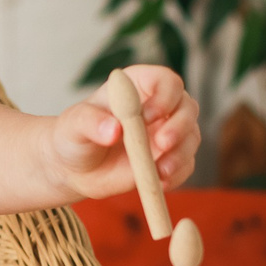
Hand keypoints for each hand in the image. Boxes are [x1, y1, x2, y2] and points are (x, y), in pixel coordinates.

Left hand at [48, 65, 199, 202]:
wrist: (74, 168)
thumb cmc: (74, 136)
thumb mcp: (74, 124)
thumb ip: (91, 122)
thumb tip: (114, 129)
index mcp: (138, 87)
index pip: (166, 82)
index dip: (163, 96)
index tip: (145, 116)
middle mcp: (159, 107)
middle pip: (187, 107)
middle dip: (179, 126)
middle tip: (161, 144)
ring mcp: (166, 133)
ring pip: (191, 137)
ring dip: (181, 154)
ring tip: (159, 171)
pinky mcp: (168, 159)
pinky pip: (185, 166)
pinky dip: (177, 175)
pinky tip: (160, 183)